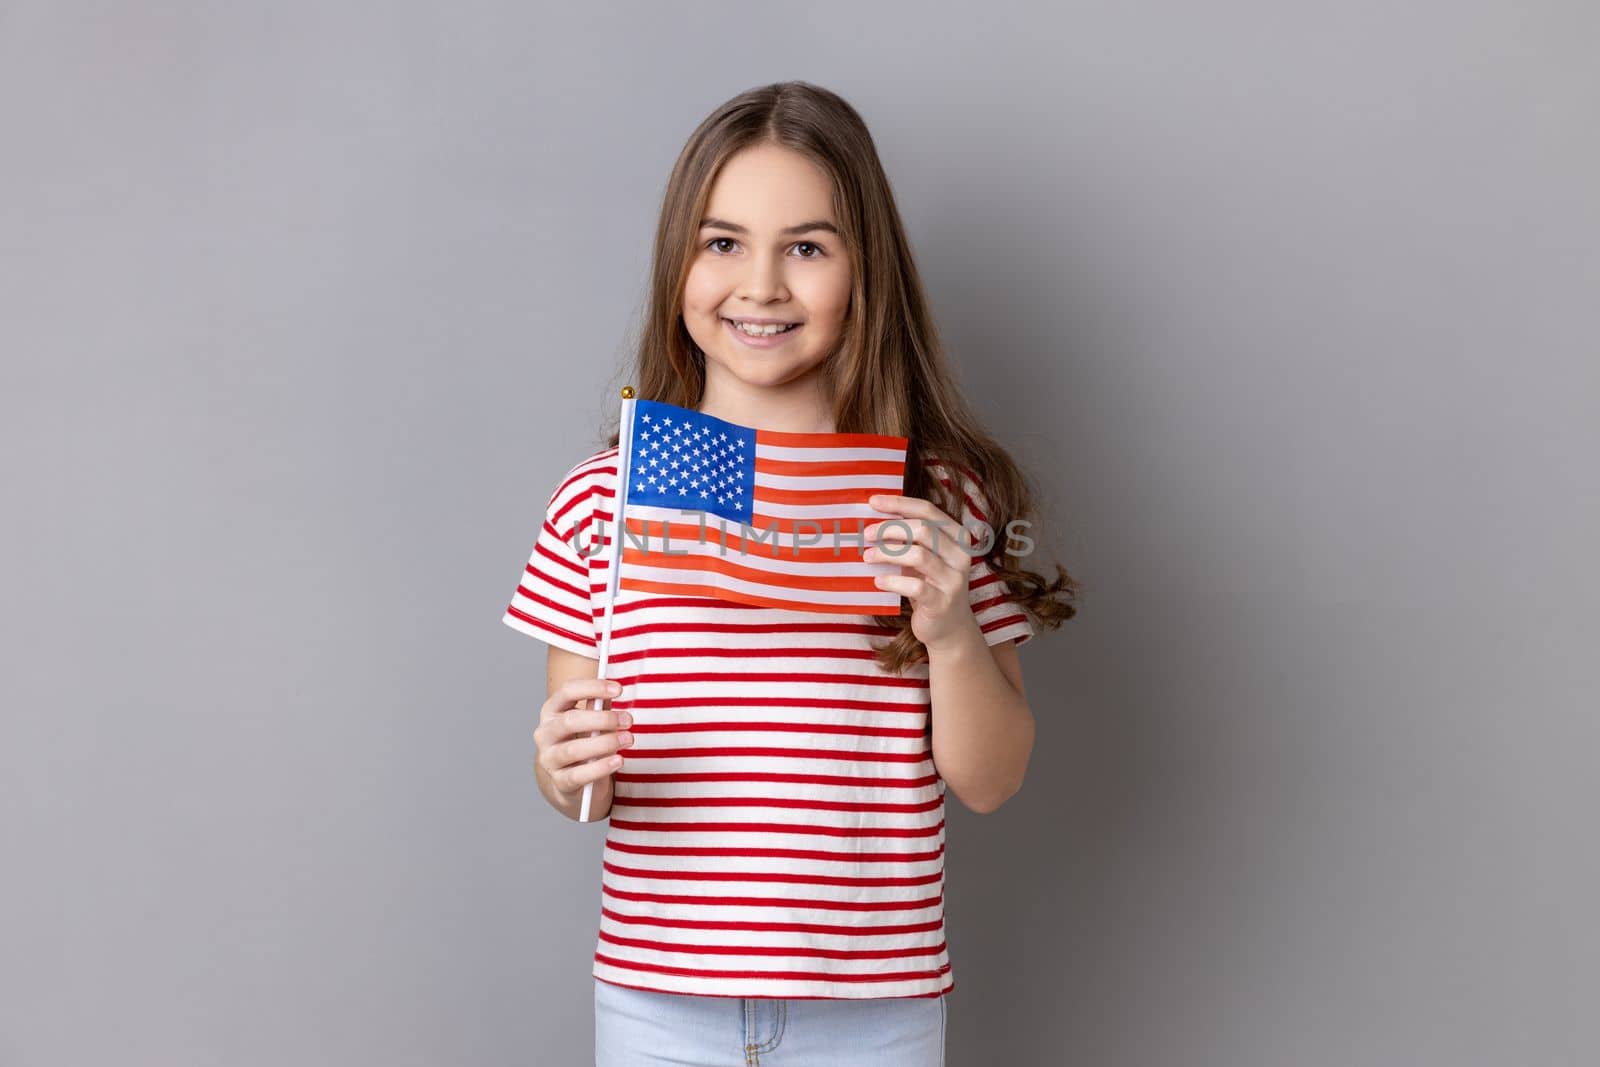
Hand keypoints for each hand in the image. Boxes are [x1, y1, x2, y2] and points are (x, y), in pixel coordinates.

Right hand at [533, 677, 633, 805]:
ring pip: (574, 749)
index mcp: (551, 711)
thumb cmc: (583, 742)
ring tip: (628, 739)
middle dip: (603, 719)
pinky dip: (600, 767)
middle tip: (628, 720)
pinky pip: (579, 775)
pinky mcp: (559, 782)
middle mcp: (545, 734)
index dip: (593, 687)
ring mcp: (549, 759)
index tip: (619, 689)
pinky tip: (618, 760)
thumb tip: (612, 690)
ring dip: (605, 743)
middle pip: (570, 721)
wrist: (571, 780)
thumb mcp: (590, 722)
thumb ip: (599, 707)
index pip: (567, 692)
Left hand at [862, 493, 983, 652]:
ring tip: (867, 556)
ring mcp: (953, 579)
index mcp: (957, 537)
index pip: (928, 511)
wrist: (949, 627)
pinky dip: (893, 581)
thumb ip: (909, 538)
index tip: (872, 502)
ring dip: (887, 553)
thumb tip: (872, 518)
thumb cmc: (930, 585)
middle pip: (923, 530)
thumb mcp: (924, 558)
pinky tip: (878, 581)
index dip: (899, 503)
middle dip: (890, 528)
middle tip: (866, 534)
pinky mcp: (942, 602)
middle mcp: (960, 555)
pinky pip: (915, 587)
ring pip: (918, 555)